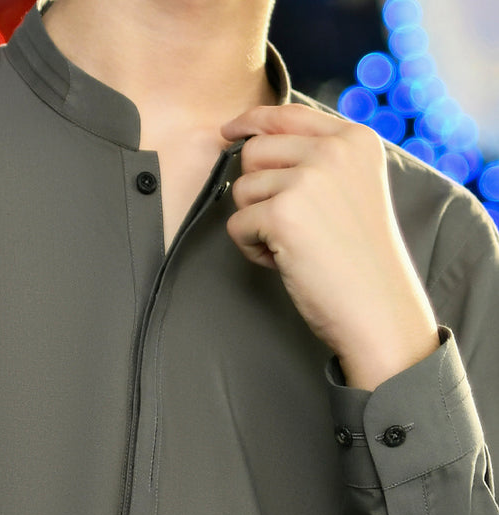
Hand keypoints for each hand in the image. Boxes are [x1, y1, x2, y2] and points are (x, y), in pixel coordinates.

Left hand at [220, 104, 439, 389]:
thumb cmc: (361, 259)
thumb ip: (317, 160)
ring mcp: (309, 178)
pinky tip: (285, 261)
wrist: (378, 307)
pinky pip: (237, 224)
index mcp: (355, 139)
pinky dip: (252, 249)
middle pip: (254, 151)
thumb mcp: (352, 189)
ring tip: (291, 247)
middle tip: (286, 225)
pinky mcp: (283, 213)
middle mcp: (334, 149)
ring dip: (255, 223)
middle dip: (256, 190)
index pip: (288, 114)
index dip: (252, 121)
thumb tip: (252, 142)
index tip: (229, 130)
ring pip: (242, 188)